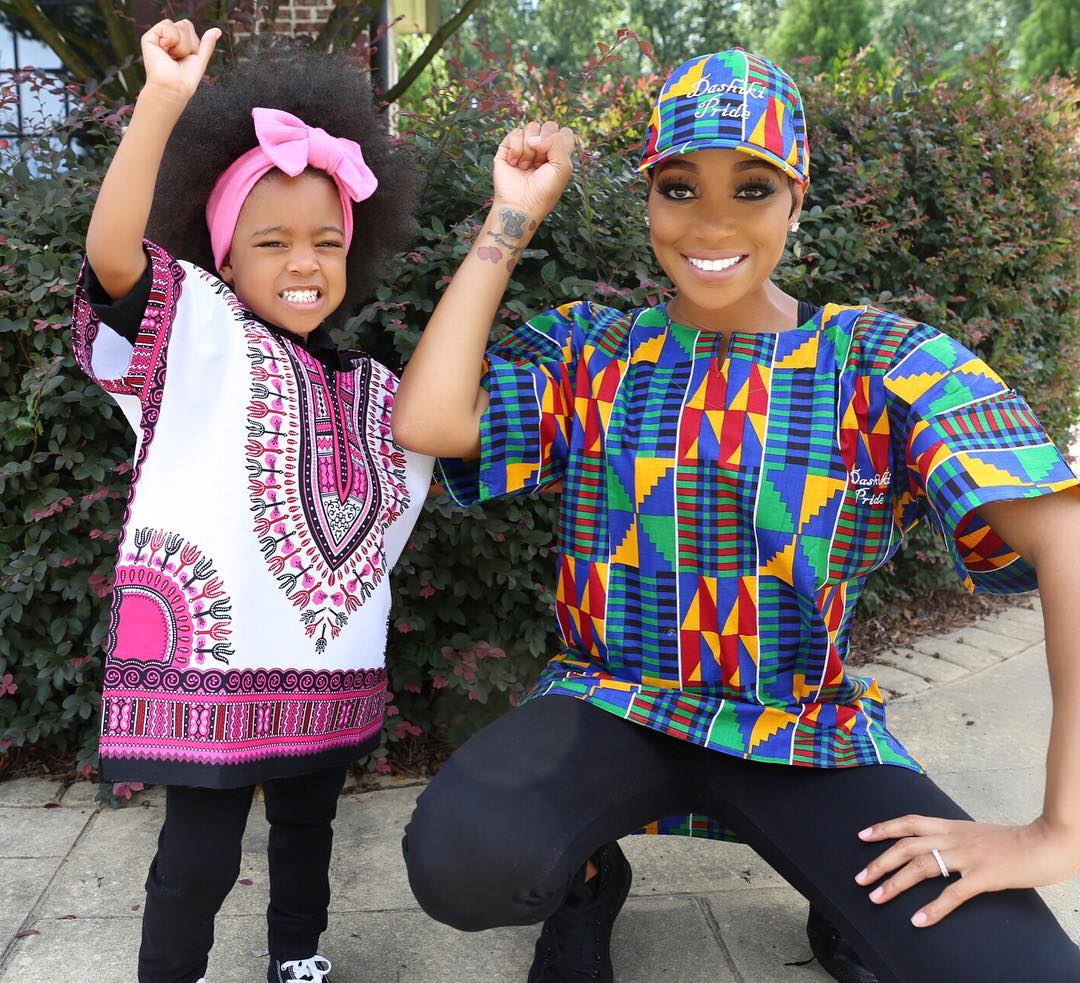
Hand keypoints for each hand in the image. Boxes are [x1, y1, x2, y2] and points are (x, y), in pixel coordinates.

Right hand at [141, 19, 220, 101]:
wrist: (175, 87)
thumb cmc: (186, 78)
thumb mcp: (200, 59)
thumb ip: (207, 44)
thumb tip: (218, 30)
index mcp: (177, 40)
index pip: (188, 25)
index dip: (193, 42)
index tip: (187, 56)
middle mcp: (167, 37)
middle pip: (184, 24)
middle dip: (188, 44)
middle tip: (179, 58)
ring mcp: (157, 36)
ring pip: (178, 25)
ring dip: (181, 46)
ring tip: (172, 57)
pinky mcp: (149, 37)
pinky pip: (167, 26)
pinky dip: (171, 40)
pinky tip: (165, 51)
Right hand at [493, 121, 574, 220]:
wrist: (521, 204)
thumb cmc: (544, 191)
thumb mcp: (563, 167)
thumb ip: (558, 142)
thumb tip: (534, 138)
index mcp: (558, 153)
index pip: (563, 131)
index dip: (560, 140)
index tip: (555, 159)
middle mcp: (543, 148)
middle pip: (548, 125)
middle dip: (545, 144)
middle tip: (540, 164)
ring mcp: (525, 147)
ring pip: (531, 126)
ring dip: (530, 150)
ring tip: (526, 167)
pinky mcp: (508, 148)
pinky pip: (515, 133)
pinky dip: (516, 150)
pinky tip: (515, 164)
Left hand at [855, 814, 1079, 926]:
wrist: (1044, 842)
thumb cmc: (1010, 841)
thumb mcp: (974, 832)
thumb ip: (952, 837)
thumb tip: (933, 845)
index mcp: (950, 826)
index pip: (909, 822)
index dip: (884, 828)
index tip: (862, 836)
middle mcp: (953, 837)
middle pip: (906, 846)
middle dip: (880, 862)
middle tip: (859, 878)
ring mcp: (967, 856)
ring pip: (921, 867)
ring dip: (896, 883)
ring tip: (876, 898)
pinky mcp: (983, 876)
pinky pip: (953, 893)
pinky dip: (933, 908)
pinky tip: (919, 920)